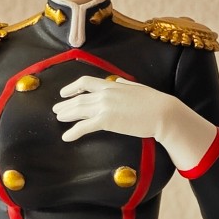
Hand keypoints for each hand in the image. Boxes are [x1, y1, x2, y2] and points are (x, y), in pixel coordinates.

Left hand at [52, 75, 218, 170]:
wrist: (163, 112)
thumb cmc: (153, 103)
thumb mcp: (136, 88)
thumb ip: (123, 85)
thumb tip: (115, 82)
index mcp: (111, 85)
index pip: (85, 82)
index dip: (72, 87)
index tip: (65, 92)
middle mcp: (105, 94)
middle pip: (78, 98)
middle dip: (65, 104)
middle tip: (56, 109)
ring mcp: (105, 106)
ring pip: (78, 110)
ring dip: (66, 115)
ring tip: (58, 120)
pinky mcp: (107, 121)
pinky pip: (84, 126)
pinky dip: (73, 131)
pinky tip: (66, 137)